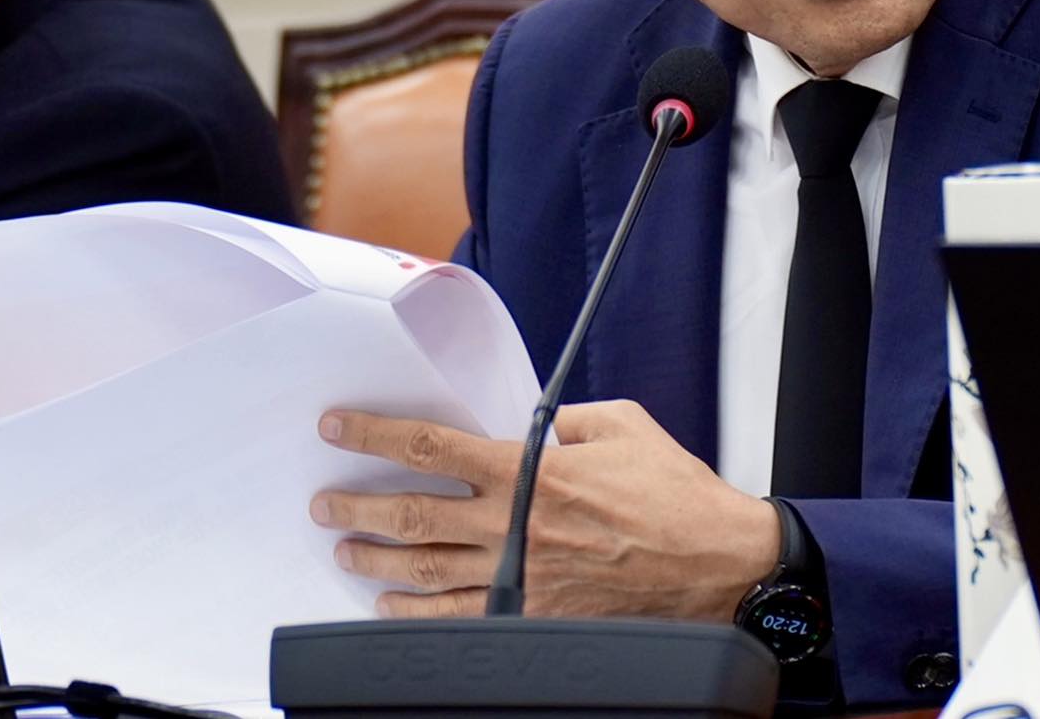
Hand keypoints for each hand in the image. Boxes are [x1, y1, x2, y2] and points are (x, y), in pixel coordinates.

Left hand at [311, 399, 780, 621]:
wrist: (715, 563)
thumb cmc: (676, 493)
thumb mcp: (622, 425)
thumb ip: (566, 421)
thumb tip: (534, 425)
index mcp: (534, 470)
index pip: (432, 449)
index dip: (375, 436)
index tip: (338, 430)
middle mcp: (516, 526)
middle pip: (411, 514)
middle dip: (357, 505)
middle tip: (324, 503)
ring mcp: (522, 576)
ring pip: (424, 570)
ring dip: (375, 560)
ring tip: (345, 550)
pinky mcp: (535, 614)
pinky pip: (459, 616)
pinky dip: (416, 612)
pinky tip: (391, 605)